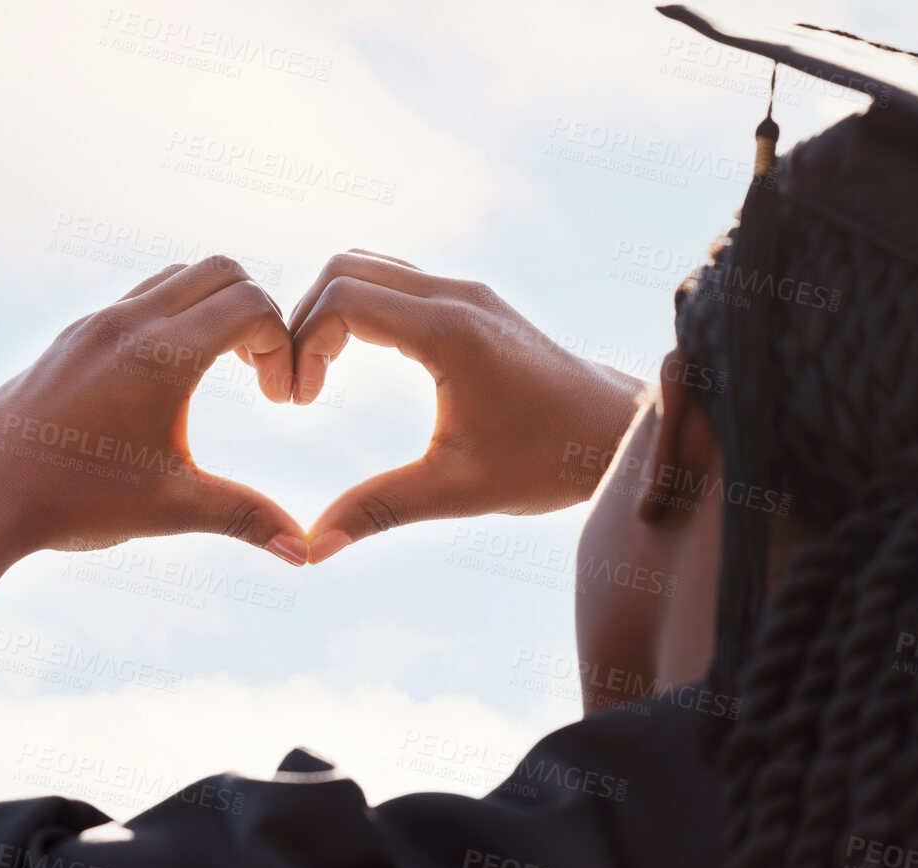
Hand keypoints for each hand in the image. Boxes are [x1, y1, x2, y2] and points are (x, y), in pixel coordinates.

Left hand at [0, 257, 308, 598]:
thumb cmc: (75, 500)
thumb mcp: (172, 508)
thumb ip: (245, 517)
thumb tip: (303, 553)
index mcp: (162, 355)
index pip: (251, 305)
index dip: (282, 344)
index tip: (278, 399)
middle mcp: (130, 322)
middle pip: (222, 271)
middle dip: (256, 313)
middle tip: (257, 374)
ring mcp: (97, 323)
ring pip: (178, 276)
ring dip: (213, 308)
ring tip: (220, 371)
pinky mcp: (74, 335)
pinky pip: (140, 297)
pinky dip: (174, 316)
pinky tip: (168, 380)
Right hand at [286, 250, 645, 562]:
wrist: (620, 434)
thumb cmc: (549, 462)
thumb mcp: (458, 491)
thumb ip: (379, 509)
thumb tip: (312, 549)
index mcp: (449, 332)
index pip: (342, 300)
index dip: (301, 344)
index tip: (299, 403)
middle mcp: (457, 297)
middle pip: (344, 269)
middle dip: (304, 322)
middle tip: (297, 390)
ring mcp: (468, 293)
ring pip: (369, 268)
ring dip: (330, 311)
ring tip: (319, 376)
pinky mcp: (475, 304)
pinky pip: (397, 281)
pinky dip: (361, 307)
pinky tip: (355, 363)